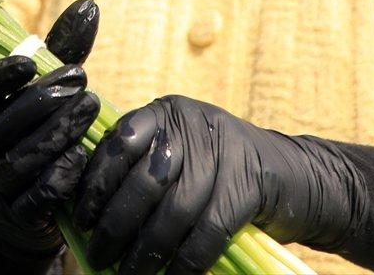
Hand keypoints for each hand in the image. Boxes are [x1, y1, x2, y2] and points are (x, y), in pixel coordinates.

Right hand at [0, 0, 101, 263]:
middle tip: (81, 78)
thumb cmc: (27, 129)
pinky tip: (85, 152)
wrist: (12, 209)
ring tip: (92, 105)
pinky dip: (64, 172)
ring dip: (60, 131)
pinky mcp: (15, 216)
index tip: (29, 61)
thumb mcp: (35, 88)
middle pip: (1, 126)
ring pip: (22, 160)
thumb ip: (57, 50)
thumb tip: (89, 5)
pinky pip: (40, 195)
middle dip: (44, 99)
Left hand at [73, 95, 367, 274]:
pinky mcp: (249, 183)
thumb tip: (85, 211)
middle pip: (144, 180)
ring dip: (147, 252)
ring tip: (128, 274)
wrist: (291, 177)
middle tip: (98, 255)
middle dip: (116, 225)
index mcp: (166, 113)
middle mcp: (193, 124)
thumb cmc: (216, 173)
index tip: (82, 220)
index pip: (119, 143)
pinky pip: (208, 232)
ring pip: (175, 210)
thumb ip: (137, 169)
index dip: (96, 185)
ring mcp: (224, 151)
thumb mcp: (177, 154)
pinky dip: (186, 262)